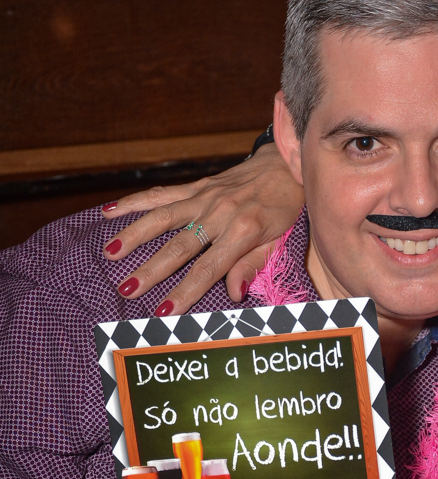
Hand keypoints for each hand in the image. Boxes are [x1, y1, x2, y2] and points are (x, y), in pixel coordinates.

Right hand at [101, 143, 304, 313]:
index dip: (185, 291)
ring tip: (110, 253)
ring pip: (163, 217)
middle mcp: (220, 212)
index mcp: (243, 231)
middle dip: (152, 270)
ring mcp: (205, 197)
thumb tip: (233, 294)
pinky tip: (109, 211)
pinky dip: (135, 201)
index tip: (164, 312)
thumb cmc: (285, 208)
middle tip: (127, 290)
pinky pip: (163, 194)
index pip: (209, 268)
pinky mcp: (197, 186)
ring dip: (134, 234)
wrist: (286, 165)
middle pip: (180, 246)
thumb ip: (252, 265)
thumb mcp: (278, 240)